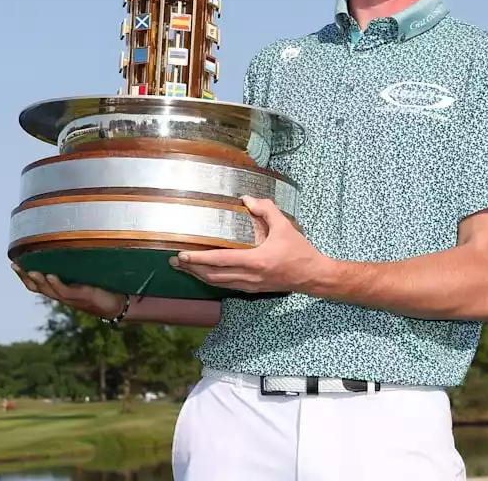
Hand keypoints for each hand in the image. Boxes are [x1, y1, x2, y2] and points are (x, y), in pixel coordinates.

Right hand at [12, 263, 124, 318]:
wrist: (116, 304)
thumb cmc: (100, 289)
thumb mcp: (83, 276)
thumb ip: (73, 268)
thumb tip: (66, 246)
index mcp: (59, 289)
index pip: (36, 283)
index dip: (23, 275)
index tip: (14, 262)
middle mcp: (61, 294)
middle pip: (37, 287)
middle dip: (24, 277)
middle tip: (15, 265)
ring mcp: (70, 297)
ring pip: (49, 290)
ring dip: (38, 280)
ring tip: (30, 270)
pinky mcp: (81, 296)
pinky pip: (65, 291)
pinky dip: (56, 283)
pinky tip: (50, 276)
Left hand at [171, 196, 325, 292]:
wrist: (313, 276)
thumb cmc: (299, 252)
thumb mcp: (284, 227)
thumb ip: (266, 210)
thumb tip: (246, 200)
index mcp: (254, 261)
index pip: (219, 260)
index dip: (198, 259)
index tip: (182, 254)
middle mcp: (248, 276)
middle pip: (212, 276)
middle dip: (191, 269)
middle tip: (174, 261)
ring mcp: (249, 285)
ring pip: (217, 283)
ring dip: (199, 276)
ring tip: (184, 268)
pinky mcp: (252, 289)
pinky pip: (227, 285)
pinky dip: (212, 280)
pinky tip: (205, 274)